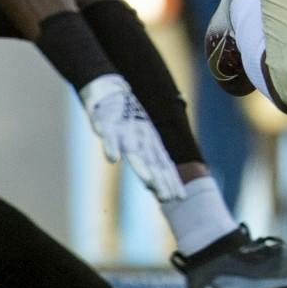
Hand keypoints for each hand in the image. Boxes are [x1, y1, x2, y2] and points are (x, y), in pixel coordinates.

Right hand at [78, 74, 183, 200]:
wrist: (109, 90)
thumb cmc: (127, 117)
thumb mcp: (142, 136)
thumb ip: (149, 157)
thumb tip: (157, 183)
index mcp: (150, 141)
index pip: (163, 164)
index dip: (171, 180)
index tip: (180, 197)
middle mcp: (141, 137)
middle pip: (152, 161)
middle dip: (160, 179)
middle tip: (168, 197)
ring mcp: (124, 130)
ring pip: (134, 151)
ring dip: (142, 167)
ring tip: (149, 182)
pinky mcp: (106, 122)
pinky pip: (108, 136)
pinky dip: (110, 146)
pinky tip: (112, 158)